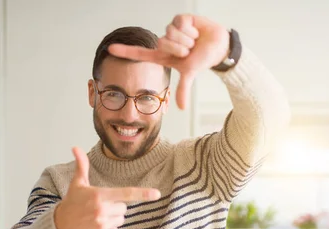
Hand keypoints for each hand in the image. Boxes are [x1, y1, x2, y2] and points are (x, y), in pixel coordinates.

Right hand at [54, 147, 160, 228]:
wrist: (60, 226)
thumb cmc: (72, 202)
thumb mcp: (77, 183)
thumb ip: (82, 165)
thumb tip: (75, 147)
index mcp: (99, 195)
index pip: (125, 194)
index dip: (142, 194)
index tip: (157, 194)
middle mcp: (102, 211)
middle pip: (123, 208)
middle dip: (115, 206)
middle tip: (99, 206)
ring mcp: (102, 225)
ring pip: (121, 220)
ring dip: (112, 218)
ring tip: (96, 216)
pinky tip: (95, 226)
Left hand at [107, 14, 229, 109]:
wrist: (219, 46)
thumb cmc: (202, 59)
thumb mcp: (190, 73)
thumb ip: (183, 89)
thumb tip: (181, 108)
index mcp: (163, 55)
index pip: (140, 53)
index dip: (125, 51)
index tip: (110, 49)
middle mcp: (165, 41)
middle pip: (162, 43)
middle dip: (180, 49)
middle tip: (190, 50)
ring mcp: (171, 30)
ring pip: (171, 34)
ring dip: (186, 40)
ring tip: (194, 41)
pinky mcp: (180, 19)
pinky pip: (179, 24)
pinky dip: (190, 30)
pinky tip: (196, 31)